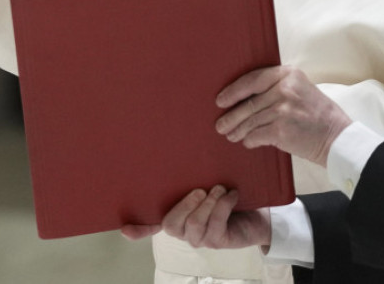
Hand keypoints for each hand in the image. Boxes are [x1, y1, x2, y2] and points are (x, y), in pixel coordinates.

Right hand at [121, 186, 271, 249]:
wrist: (258, 212)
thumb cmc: (227, 192)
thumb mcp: (208, 179)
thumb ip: (192, 172)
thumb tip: (177, 143)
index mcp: (177, 214)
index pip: (152, 224)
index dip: (139, 228)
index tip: (124, 228)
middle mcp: (184, 229)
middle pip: (171, 225)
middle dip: (184, 206)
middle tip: (200, 189)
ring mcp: (201, 238)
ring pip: (194, 226)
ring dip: (208, 205)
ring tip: (219, 188)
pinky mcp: (219, 241)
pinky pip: (216, 226)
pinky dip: (224, 206)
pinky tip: (232, 194)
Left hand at [216, 66, 351, 166]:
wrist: (337, 137)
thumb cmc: (318, 114)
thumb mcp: (301, 89)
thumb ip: (277, 87)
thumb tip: (245, 97)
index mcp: (288, 74)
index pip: (253, 79)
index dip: (234, 90)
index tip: (221, 99)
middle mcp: (284, 88)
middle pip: (248, 103)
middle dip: (231, 116)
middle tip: (220, 124)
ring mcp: (282, 109)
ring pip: (250, 121)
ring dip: (237, 130)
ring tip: (230, 135)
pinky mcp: (281, 130)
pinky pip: (256, 135)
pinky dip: (249, 140)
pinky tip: (247, 142)